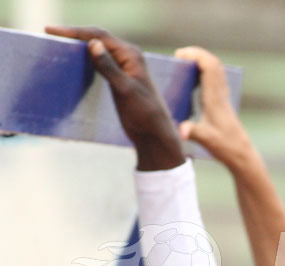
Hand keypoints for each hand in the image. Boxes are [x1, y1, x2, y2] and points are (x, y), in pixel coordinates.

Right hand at [45, 25, 183, 170]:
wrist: (153, 133)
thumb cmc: (145, 113)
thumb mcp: (125, 89)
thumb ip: (109, 67)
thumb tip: (93, 43)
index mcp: (131, 55)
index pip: (100, 36)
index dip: (76, 31)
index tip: (52, 31)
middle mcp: (128, 57)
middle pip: (97, 39)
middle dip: (74, 35)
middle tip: (49, 33)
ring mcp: (123, 67)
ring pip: (97, 50)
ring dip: (78, 45)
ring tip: (56, 43)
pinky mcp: (118, 78)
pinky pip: (98, 62)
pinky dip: (84, 59)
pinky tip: (72, 60)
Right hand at [174, 46, 254, 171]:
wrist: (241, 154)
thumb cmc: (225, 147)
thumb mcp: (206, 140)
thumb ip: (193, 132)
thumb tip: (181, 130)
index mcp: (215, 99)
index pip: (210, 68)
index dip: (196, 56)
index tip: (180, 54)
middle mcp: (221, 95)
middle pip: (214, 64)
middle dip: (197, 54)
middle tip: (180, 55)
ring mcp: (223, 98)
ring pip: (216, 71)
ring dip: (202, 62)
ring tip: (185, 63)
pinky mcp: (223, 104)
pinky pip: (216, 80)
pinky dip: (206, 73)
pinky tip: (195, 79)